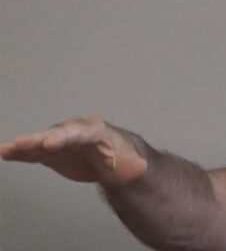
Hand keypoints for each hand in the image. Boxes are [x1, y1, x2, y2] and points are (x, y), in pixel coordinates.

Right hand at [0, 115, 148, 185]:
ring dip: (25, 146)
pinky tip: (6, 154)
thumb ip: (134, 166)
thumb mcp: (133, 164)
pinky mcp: (53, 153)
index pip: (82, 133)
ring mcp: (62, 141)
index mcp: (98, 132)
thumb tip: (139, 167)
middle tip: (23, 143)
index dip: (66, 137)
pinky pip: (34, 153)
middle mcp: (77, 132)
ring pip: (41, 142)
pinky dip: (20, 154)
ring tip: (7, 149)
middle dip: (41, 139)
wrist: (116, 160)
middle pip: (58, 134)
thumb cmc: (125, 159)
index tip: (51, 144)